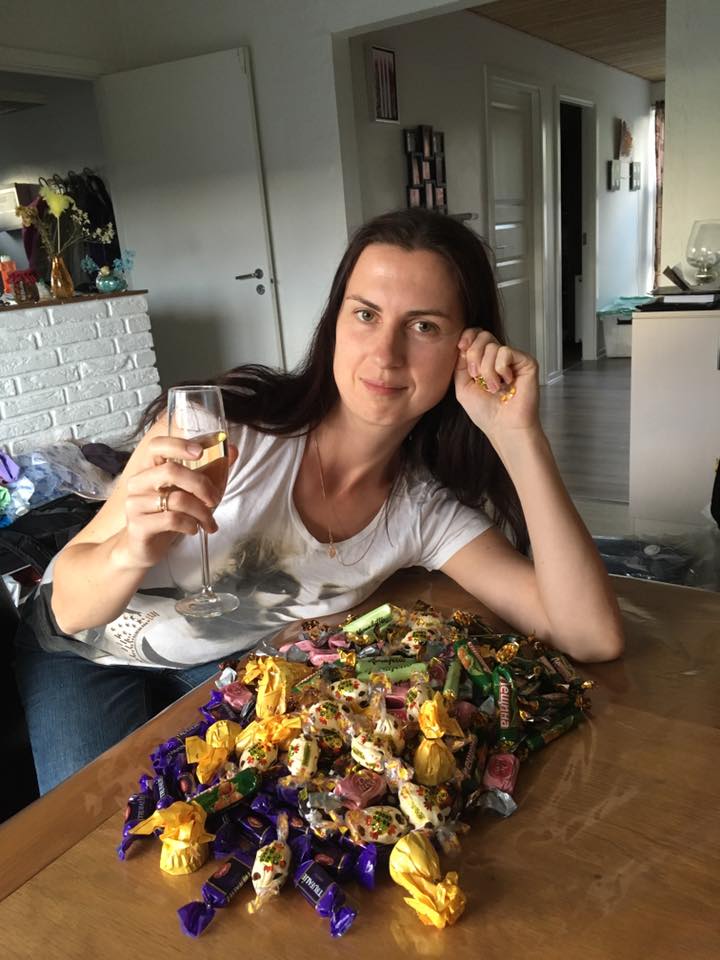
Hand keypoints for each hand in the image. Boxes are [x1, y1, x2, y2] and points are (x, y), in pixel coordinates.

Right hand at [117, 435, 238, 569]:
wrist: (144, 547)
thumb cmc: (168, 514)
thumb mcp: (190, 491)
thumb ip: (210, 470)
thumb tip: (232, 450)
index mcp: (149, 469)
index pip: (156, 446)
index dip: (178, 445)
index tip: (200, 452)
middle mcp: (138, 482)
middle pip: (171, 471)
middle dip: (201, 485)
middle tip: (215, 499)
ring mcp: (135, 504)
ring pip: (177, 499)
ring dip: (202, 512)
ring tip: (209, 522)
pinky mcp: (138, 525)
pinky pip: (172, 519)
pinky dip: (191, 525)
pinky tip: (194, 529)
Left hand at [454, 329, 540, 440]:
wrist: (503, 426)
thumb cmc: (486, 413)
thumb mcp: (462, 386)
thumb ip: (460, 364)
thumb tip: (464, 344)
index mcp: (484, 361)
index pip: (476, 335)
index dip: (467, 337)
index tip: (461, 347)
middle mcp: (498, 358)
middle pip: (483, 335)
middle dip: (474, 355)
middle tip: (476, 376)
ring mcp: (513, 359)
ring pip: (492, 346)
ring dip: (487, 370)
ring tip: (494, 388)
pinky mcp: (526, 362)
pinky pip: (506, 352)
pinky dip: (500, 369)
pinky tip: (506, 382)